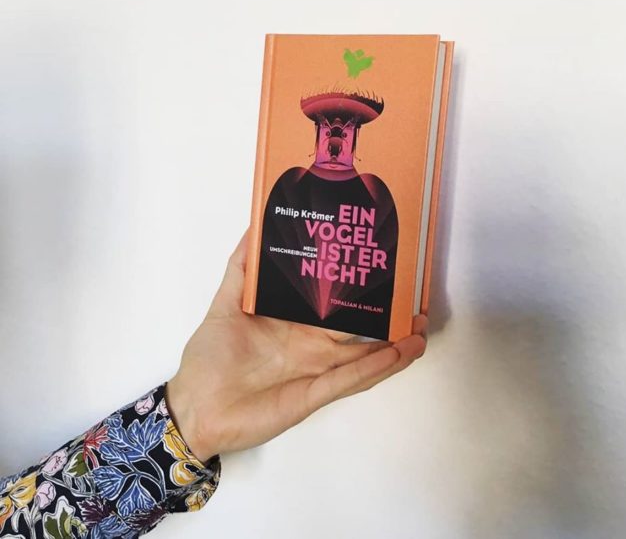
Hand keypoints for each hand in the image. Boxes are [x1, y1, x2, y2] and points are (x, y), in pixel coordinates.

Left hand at [165, 227, 427, 462]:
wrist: (196, 407)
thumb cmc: (209, 357)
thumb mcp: (225, 303)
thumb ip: (242, 267)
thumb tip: (254, 226)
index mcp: (295, 322)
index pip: (333, 301)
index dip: (357, 286)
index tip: (381, 265)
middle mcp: (310, 344)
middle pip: (357, 326)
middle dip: (387, 314)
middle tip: (415, 298)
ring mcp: (315, 370)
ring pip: (364, 354)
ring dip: (394, 344)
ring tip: (421, 328)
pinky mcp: (313, 394)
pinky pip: (349, 379)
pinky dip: (375, 367)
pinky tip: (399, 353)